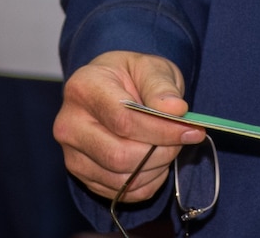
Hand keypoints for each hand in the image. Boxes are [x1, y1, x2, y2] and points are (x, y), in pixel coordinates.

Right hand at [55, 51, 204, 205]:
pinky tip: (155, 161)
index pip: (123, 120)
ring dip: (156, 168)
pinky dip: (147, 182)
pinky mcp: (81, 174)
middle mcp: (69, 123)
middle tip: (184, 139)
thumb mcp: (150, 68)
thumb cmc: (131, 77)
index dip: (161, 130)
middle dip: (161, 152)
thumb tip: (176, 109)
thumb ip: (161, 87)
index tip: (191, 130)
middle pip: (119, 155)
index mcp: (83, 87)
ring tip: (170, 147)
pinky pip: (120, 192)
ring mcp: (72, 153)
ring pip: (120, 178)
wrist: (112, 88)